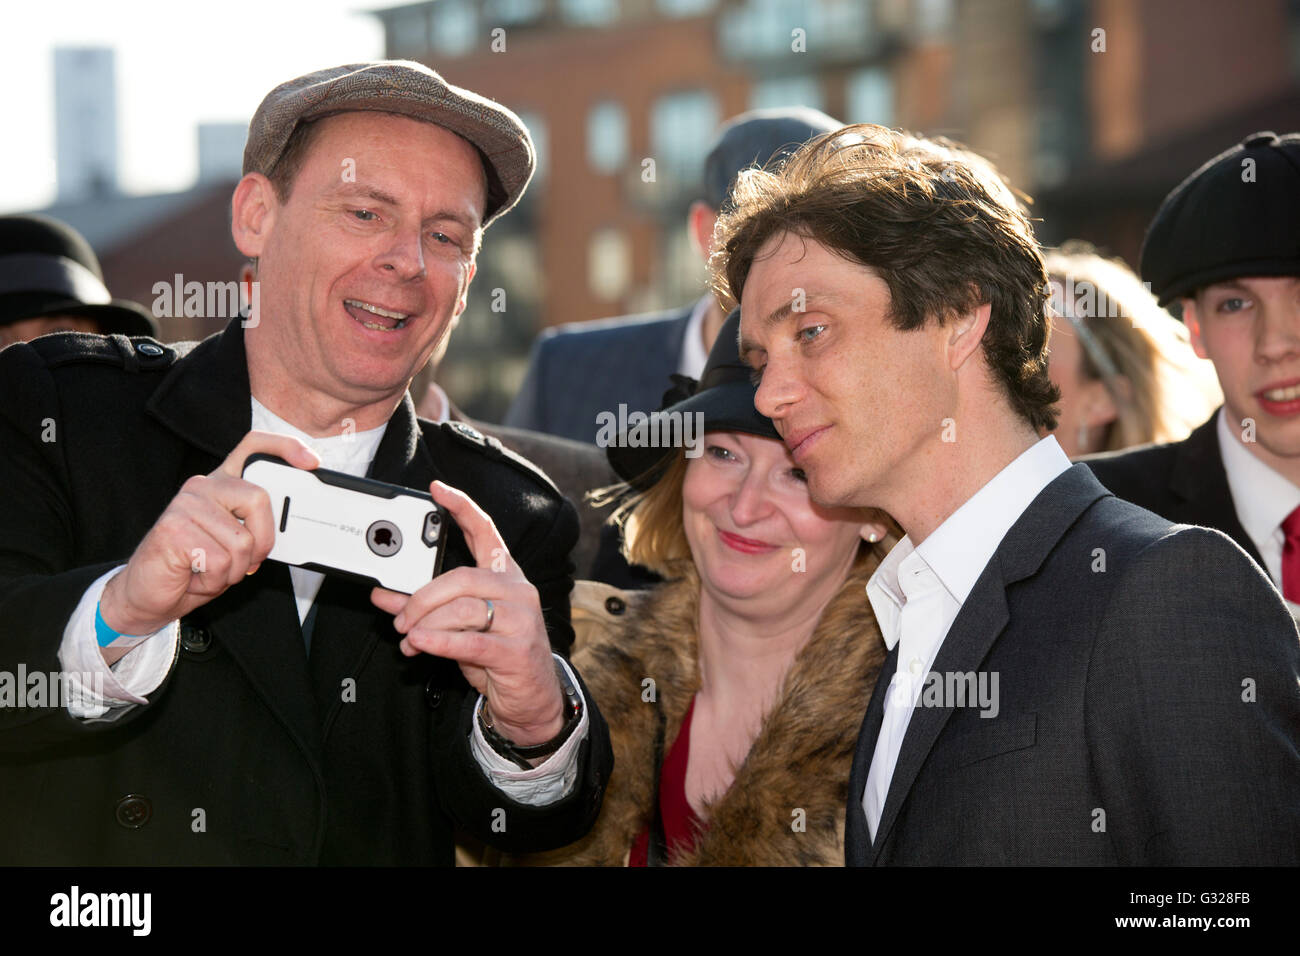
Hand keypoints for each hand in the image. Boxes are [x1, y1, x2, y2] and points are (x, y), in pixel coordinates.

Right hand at [99, 431, 320, 642]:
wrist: (147, 594)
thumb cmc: (195, 569)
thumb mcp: (235, 543)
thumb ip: (256, 526)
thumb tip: (291, 525)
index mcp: (221, 485)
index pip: (253, 446)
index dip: (285, 447)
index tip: (310, 461)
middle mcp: (202, 487)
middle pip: (259, 499)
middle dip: (262, 541)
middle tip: (245, 561)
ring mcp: (185, 505)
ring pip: (242, 541)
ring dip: (234, 570)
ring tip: (210, 569)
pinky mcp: (173, 529)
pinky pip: (221, 561)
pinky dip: (215, 580)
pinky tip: (195, 575)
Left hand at [370, 480, 563, 746]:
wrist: (532, 699)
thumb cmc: (497, 656)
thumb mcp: (457, 627)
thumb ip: (424, 608)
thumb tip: (383, 595)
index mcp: (505, 576)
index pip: (485, 531)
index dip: (462, 508)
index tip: (438, 490)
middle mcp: (517, 591)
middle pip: (461, 578)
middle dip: (422, 597)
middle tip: (399, 617)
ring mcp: (521, 619)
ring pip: (463, 608)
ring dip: (426, 623)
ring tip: (408, 638)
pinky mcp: (516, 650)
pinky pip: (470, 640)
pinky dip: (439, 641)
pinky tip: (419, 644)